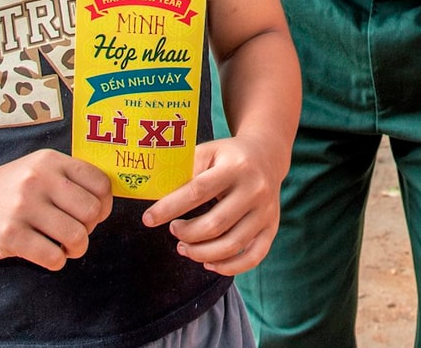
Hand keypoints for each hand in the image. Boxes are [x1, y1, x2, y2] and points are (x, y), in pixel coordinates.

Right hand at [0, 149, 113, 269]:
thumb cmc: (8, 190)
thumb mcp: (38, 169)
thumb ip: (69, 178)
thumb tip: (105, 202)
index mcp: (50, 161)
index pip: (100, 183)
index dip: (104, 205)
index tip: (93, 215)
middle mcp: (38, 180)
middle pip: (91, 212)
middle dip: (90, 230)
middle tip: (76, 234)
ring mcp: (22, 207)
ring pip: (75, 237)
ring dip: (76, 249)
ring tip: (65, 248)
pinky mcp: (9, 235)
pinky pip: (53, 257)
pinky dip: (57, 261)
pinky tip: (48, 255)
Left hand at [141, 136, 282, 275]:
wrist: (267, 155)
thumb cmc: (228, 157)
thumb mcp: (208, 152)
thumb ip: (185, 171)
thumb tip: (155, 195)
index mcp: (235, 167)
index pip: (197, 191)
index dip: (169, 208)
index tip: (148, 219)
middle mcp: (255, 189)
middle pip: (215, 224)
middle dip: (186, 233)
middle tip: (173, 230)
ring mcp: (266, 211)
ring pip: (231, 244)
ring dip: (200, 253)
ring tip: (183, 247)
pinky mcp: (272, 227)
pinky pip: (253, 256)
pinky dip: (229, 267)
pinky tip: (208, 262)